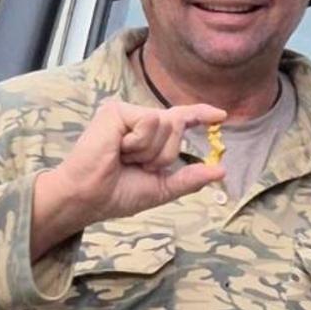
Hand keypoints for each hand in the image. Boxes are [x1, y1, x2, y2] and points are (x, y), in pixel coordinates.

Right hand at [30, 101, 226, 258]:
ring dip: (150, 151)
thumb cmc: (117, 194)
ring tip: (125, 159)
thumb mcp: (162, 188)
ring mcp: (126, 112)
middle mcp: (138, 119)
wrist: (88, 199)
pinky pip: (149, 122)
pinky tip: (118, 150)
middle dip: (164, 154)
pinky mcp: (115, 111)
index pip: (180, 119)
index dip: (201, 114)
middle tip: (137, 166)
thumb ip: (190, 178)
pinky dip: (140, 143)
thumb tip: (222, 171)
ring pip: (166, 123)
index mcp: (148, 135)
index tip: (222, 116)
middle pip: (178, 124)